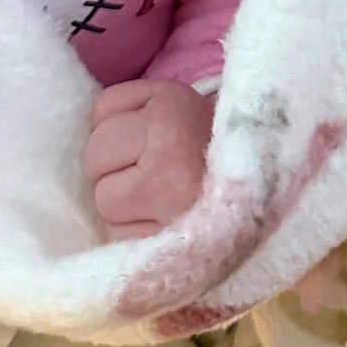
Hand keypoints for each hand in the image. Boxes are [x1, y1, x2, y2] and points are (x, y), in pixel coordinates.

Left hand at [82, 79, 213, 239]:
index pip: (102, 110)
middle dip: (112, 168)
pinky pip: (117, 238)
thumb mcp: (176, 106)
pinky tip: (161, 226)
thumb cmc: (209, 149)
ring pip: (103, 201)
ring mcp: (167, 197)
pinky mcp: (164, 242)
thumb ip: (130, 110)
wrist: (263, 191)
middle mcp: (168, 145)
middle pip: (95, 156)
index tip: (145, 139)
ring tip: (158, 202)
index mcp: (170, 105)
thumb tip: (83, 134)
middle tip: (148, 174)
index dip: (117, 128)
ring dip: (122, 206)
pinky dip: (131, 236)